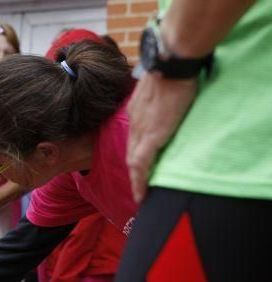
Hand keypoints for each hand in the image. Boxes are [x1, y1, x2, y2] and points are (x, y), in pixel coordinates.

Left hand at [127, 72, 197, 203]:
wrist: (171, 64)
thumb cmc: (172, 68)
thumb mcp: (161, 85)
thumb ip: (161, 96)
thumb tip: (170, 98)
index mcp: (137, 111)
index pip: (134, 137)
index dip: (135, 152)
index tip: (138, 165)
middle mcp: (135, 122)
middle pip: (131, 152)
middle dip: (133, 171)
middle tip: (138, 187)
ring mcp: (141, 130)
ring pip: (133, 162)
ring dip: (136, 180)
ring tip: (140, 195)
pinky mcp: (151, 136)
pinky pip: (141, 164)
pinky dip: (140, 181)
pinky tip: (142, 194)